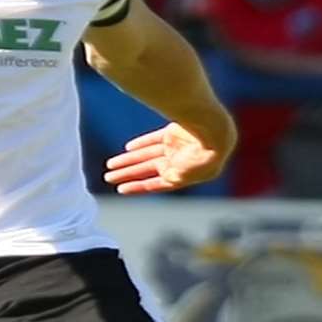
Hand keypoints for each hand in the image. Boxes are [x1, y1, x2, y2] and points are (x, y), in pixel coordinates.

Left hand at [103, 122, 230, 194]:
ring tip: (109, 165)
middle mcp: (176, 164)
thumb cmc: (203, 159)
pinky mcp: (174, 133)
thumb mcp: (183, 176)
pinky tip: (127, 148)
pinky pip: (154, 139)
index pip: (154, 183)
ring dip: (128, 160)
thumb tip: (158, 180)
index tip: (120, 189)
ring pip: (146, 155)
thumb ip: (170, 178)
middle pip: (146, 169)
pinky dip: (141, 143)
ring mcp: (175, 148)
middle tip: (107, 176)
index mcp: (180, 177)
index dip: (137, 186)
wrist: (214, 134)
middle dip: (126, 173)